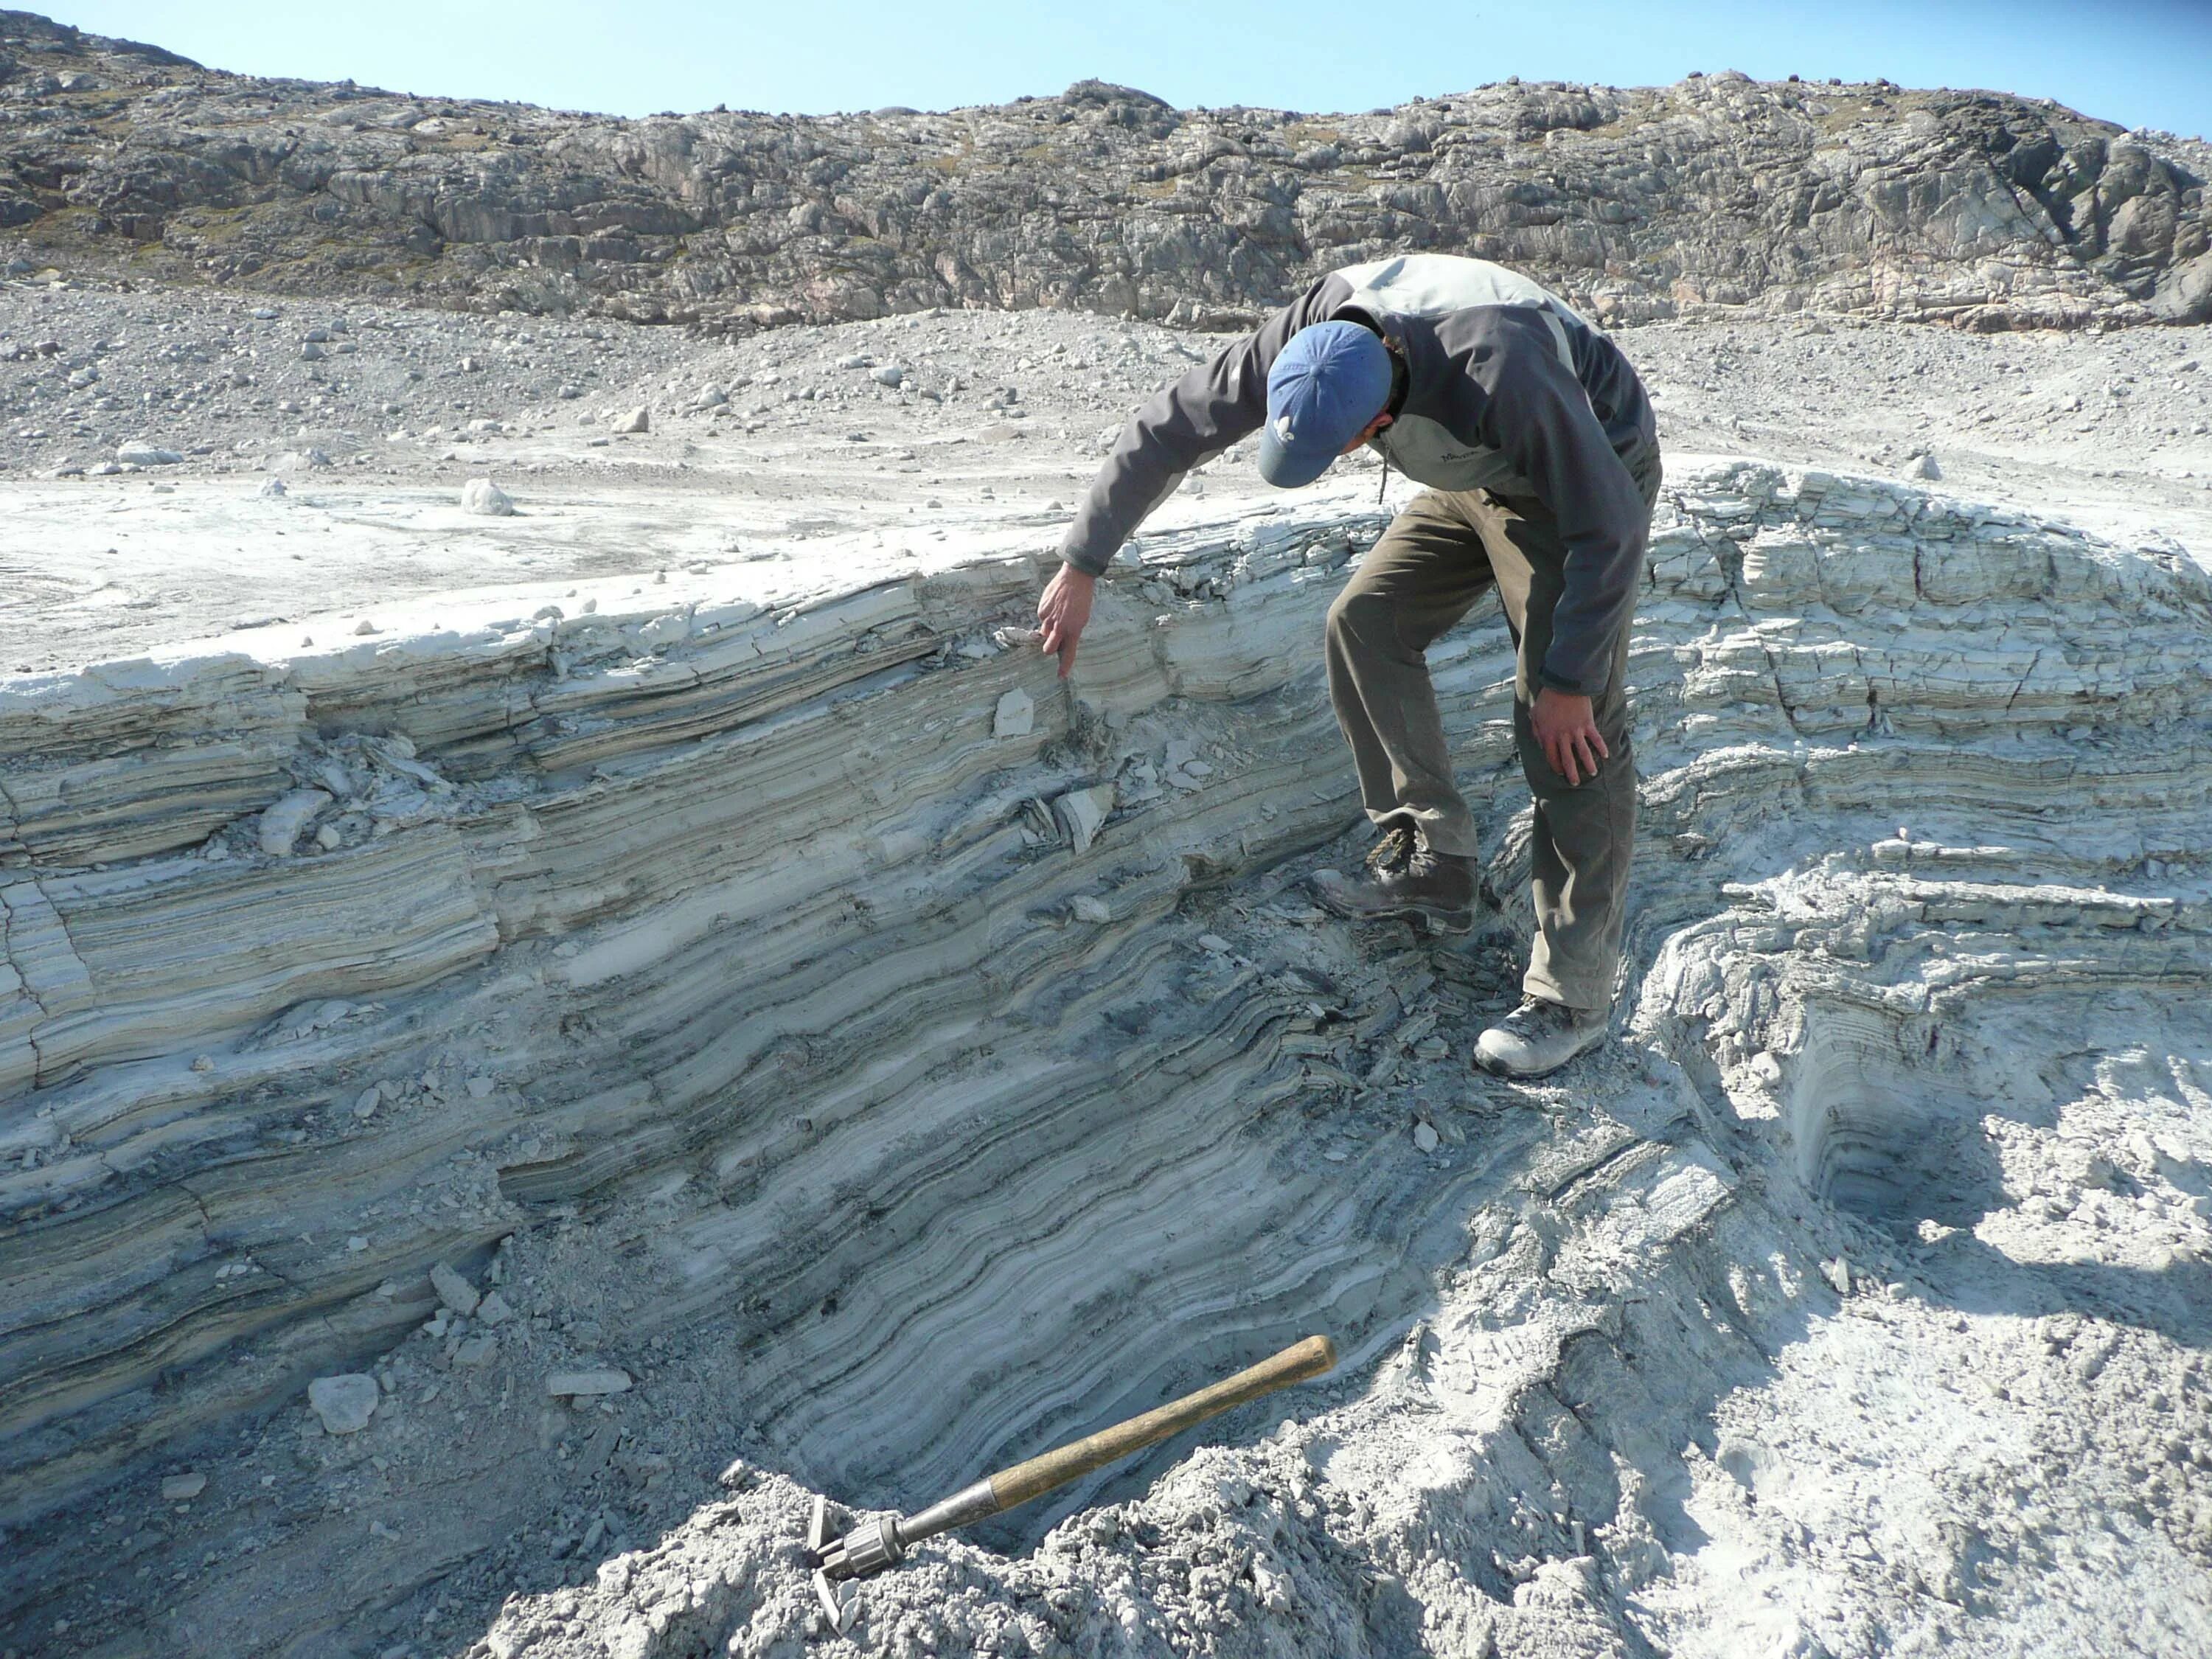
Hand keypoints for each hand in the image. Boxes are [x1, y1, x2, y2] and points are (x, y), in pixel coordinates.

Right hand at [1036, 564, 1095, 678]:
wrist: (1076, 577)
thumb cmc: (1082, 598)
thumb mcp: (1082, 618)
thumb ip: (1072, 630)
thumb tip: (1063, 640)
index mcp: (1074, 630)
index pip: (1068, 653)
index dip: (1064, 666)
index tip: (1061, 675)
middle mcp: (1060, 626)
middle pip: (1048, 649)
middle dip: (1049, 648)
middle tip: (1053, 641)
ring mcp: (1049, 618)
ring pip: (1044, 633)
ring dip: (1048, 630)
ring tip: (1057, 615)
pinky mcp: (1042, 609)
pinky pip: (1042, 618)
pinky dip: (1046, 615)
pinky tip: (1054, 605)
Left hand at [1530, 687, 1608, 785]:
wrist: (1564, 685)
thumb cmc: (1547, 699)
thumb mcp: (1535, 715)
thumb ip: (1536, 731)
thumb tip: (1539, 744)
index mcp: (1548, 736)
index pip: (1551, 757)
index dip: (1556, 767)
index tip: (1560, 773)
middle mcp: (1562, 737)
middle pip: (1567, 760)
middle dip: (1571, 773)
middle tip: (1575, 783)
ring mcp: (1576, 731)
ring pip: (1583, 753)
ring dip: (1588, 765)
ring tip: (1593, 773)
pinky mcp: (1587, 724)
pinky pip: (1596, 739)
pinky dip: (1601, 748)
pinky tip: (1605, 756)